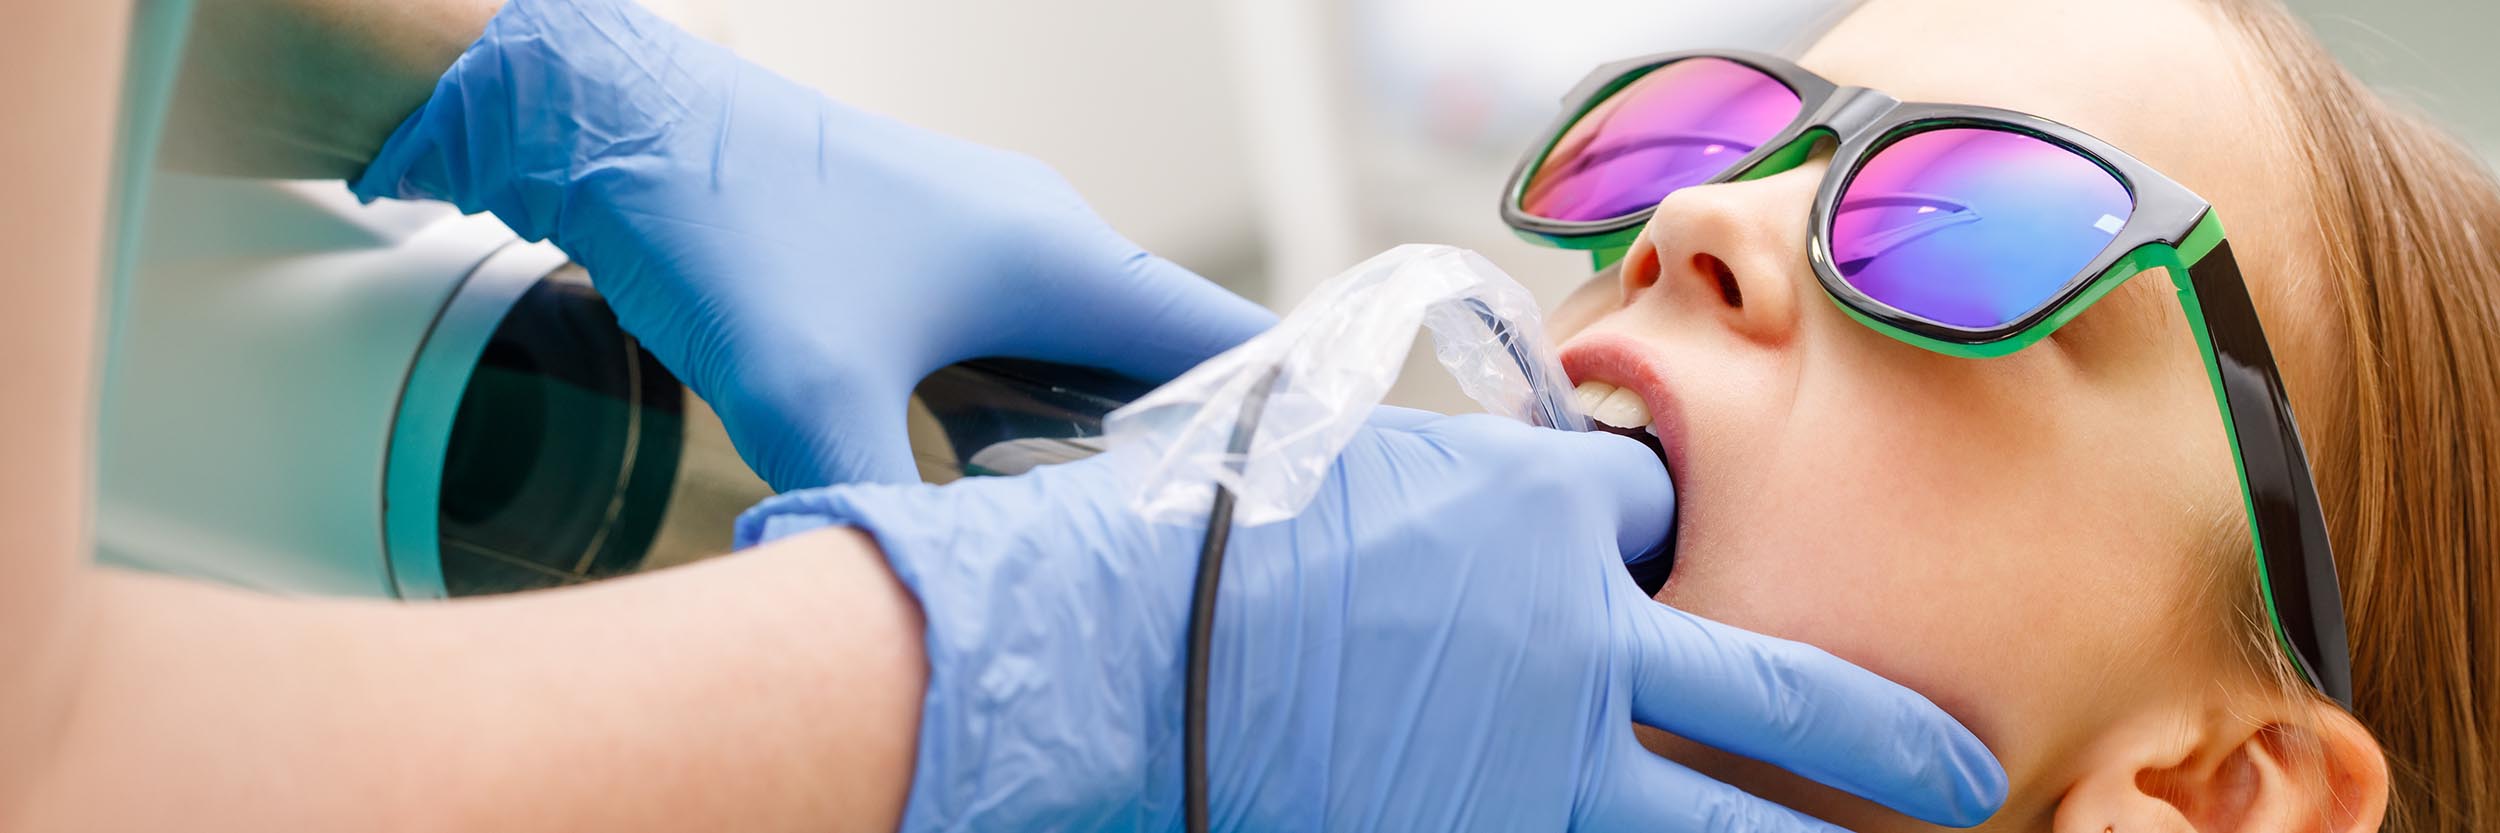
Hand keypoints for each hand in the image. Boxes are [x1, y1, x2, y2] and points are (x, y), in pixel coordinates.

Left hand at [352, 0, 1274, 488]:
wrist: (614, 125)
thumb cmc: (724, 224)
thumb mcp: (806, 396)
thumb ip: (888, 510)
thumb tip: (931, 603)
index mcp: (1055, 256)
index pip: (1221, 343)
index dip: (1278, 420)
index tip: (1310, 498)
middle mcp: (1040, 238)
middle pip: (1161, 359)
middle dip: (1185, 454)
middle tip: (1194, 551)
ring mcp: (981, 242)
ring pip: (1081, 356)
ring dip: (1097, 438)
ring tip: (1103, 530)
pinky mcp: (921, 259)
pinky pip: (1013, 346)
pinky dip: (1024, 413)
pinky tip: (992, 478)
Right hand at [737, 409, 2005, 830]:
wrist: (1119, 648)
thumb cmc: (1220, 540)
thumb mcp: (1372, 466)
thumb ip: (1492, 498)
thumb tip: (1586, 524)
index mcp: (1550, 531)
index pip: (1667, 538)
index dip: (1668, 560)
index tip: (1666, 584)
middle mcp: (1577, 659)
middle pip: (1782, 704)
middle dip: (1889, 745)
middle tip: (1962, 770)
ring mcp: (1533, 775)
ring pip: (1716, 828)